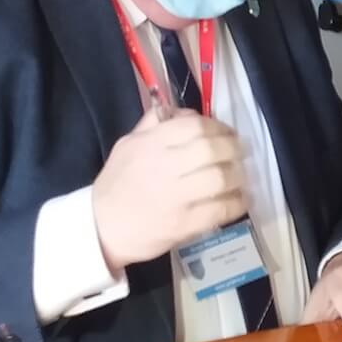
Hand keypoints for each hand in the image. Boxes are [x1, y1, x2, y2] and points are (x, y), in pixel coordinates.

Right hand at [90, 107, 246, 271]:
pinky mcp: (183, 225)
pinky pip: (219, 210)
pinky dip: (236, 203)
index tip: (226, 133)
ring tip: (239, 176)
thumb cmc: (117, 183)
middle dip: (232, 149)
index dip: (218, 127)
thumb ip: (155, 123)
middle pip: (211, 150)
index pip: (194, 126)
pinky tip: (240, 199)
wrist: (101, 228)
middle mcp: (163, 167)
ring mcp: (175, 198)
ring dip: (237, 175)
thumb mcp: (128, 144)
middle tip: (238, 153)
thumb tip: (188, 113)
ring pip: (219, 179)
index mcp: (150, 144)